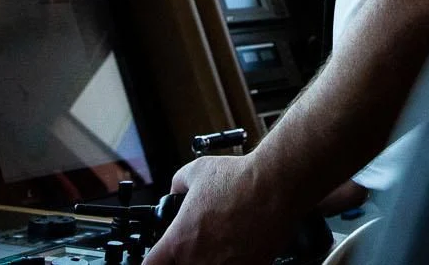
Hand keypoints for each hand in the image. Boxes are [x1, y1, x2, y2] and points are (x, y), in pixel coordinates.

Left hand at [146, 154, 298, 264]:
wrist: (275, 185)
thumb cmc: (238, 179)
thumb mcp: (196, 171)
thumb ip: (178, 185)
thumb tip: (176, 191)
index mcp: (179, 241)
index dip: (153, 260)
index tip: (160, 255)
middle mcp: (198, 261)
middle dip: (184, 257)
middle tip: (198, 242)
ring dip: (211, 260)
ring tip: (222, 242)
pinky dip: (234, 260)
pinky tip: (240, 245)